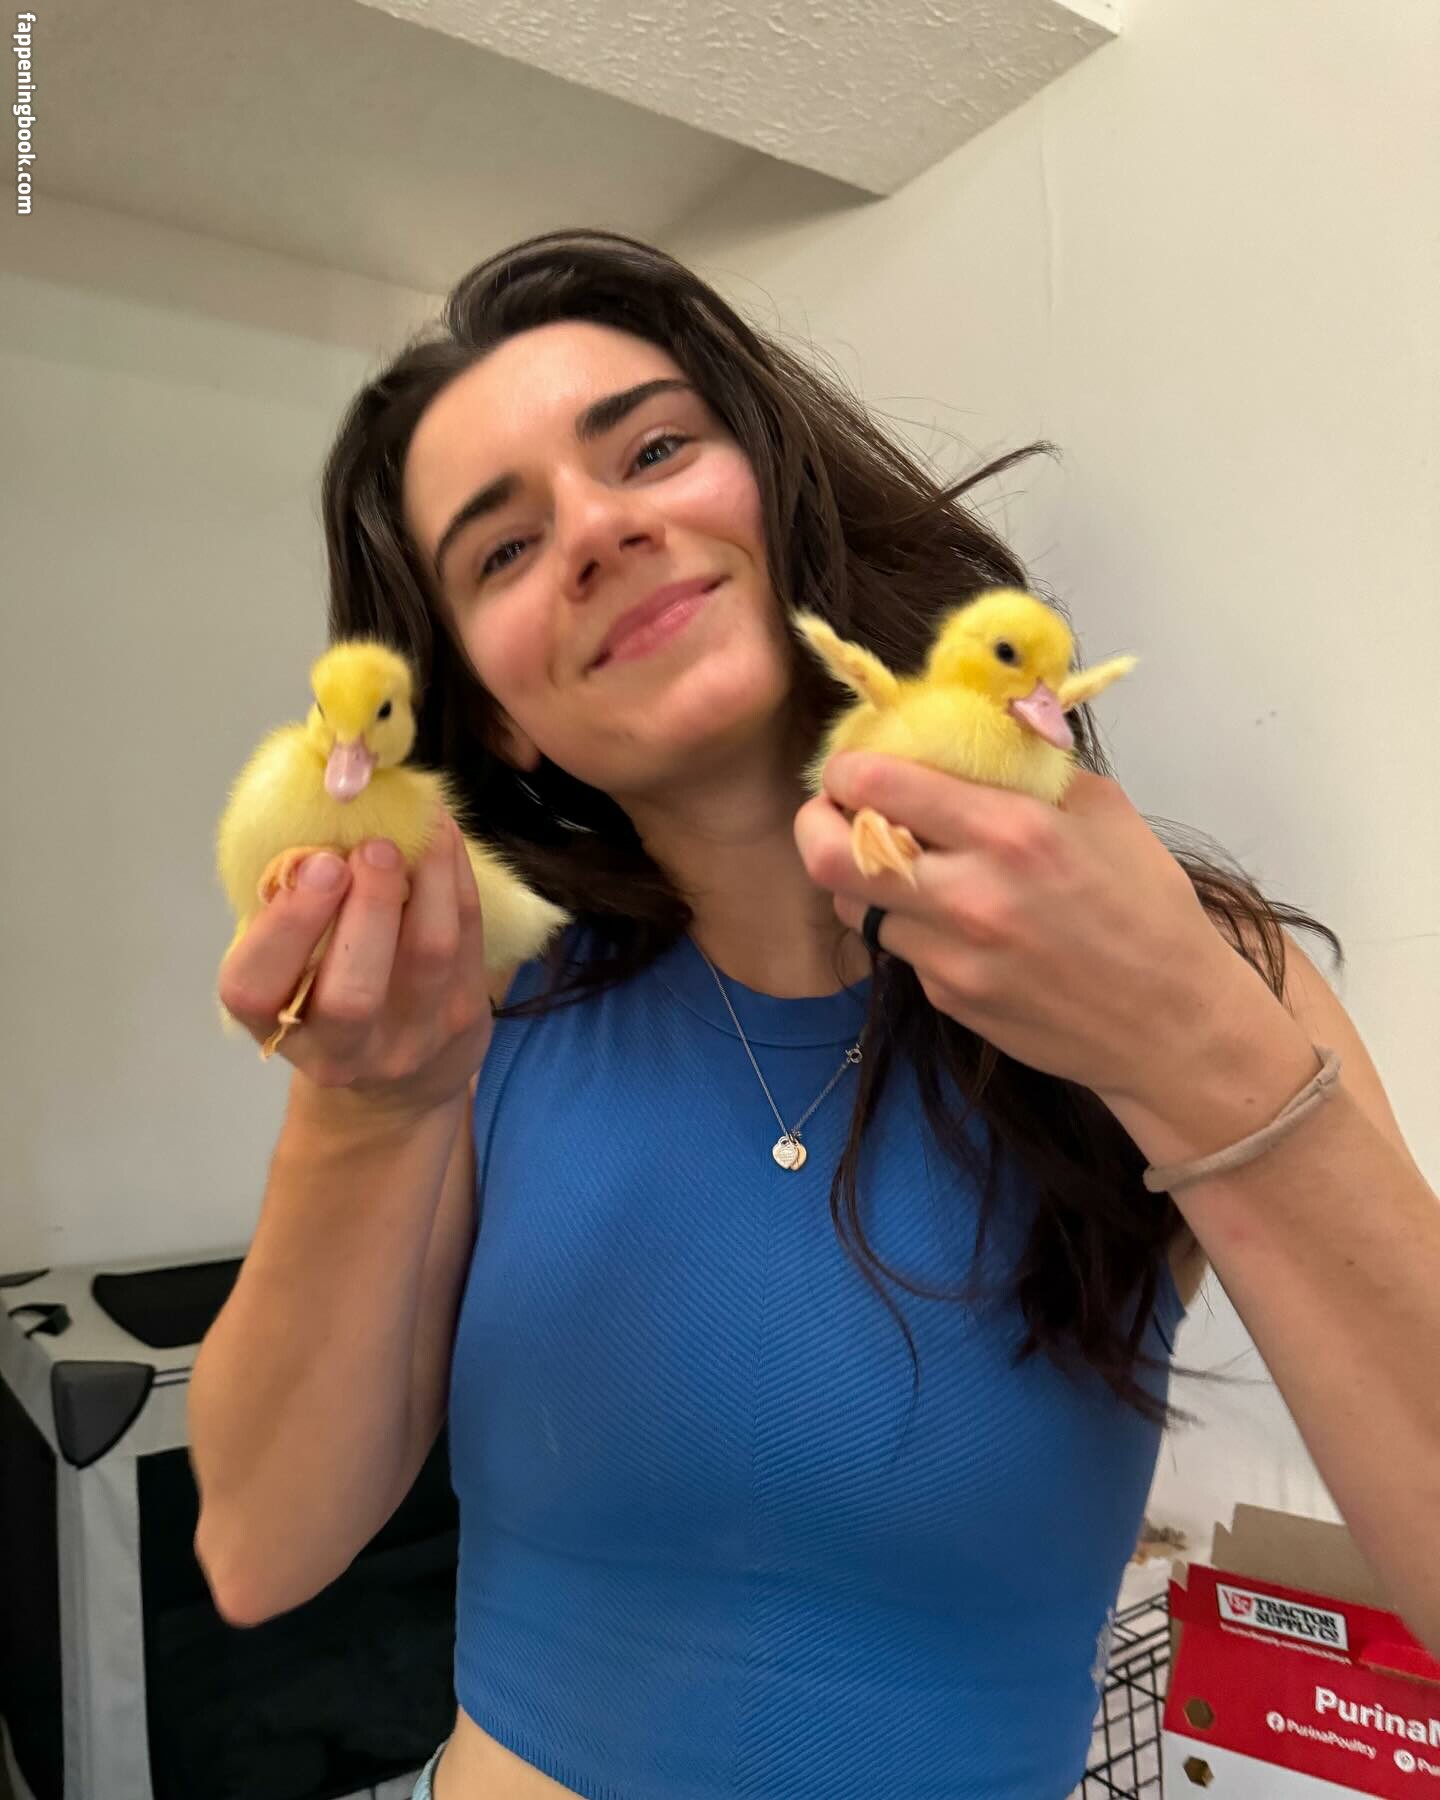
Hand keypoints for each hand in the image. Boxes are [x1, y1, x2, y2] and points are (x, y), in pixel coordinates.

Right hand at [217, 811, 492, 1126]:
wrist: (394, 1091)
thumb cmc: (326, 1003)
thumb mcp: (289, 972)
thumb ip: (291, 914)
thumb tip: (322, 824)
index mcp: (276, 1026)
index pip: (255, 987)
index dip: (286, 924)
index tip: (315, 864)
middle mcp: (341, 1049)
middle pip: (354, 992)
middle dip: (367, 907)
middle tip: (373, 846)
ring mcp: (412, 1040)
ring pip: (428, 958)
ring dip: (427, 880)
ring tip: (418, 828)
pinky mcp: (466, 1020)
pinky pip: (468, 938)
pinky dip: (456, 878)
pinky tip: (443, 836)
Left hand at [794, 752, 1258, 1107]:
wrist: (1171, 1025)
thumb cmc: (1147, 908)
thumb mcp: (1103, 812)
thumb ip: (1026, 770)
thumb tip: (966, 734)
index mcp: (1011, 832)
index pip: (878, 785)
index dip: (846, 769)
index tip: (852, 766)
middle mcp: (970, 895)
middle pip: (829, 857)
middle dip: (814, 824)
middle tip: (831, 812)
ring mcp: (952, 957)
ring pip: (856, 906)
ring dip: (863, 879)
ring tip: (899, 864)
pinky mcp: (948, 999)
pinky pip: (900, 949)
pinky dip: (909, 926)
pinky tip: (952, 921)